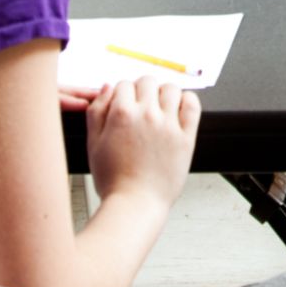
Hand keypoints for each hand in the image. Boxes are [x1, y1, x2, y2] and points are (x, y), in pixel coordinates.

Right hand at [85, 76, 198, 211]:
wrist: (135, 204)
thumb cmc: (112, 180)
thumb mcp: (93, 144)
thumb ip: (96, 112)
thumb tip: (106, 87)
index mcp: (122, 115)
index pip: (123, 84)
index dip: (121, 94)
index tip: (123, 106)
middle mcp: (147, 115)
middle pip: (148, 81)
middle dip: (141, 90)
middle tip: (140, 107)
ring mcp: (169, 125)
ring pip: (171, 88)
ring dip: (163, 94)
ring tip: (159, 109)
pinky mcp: (186, 137)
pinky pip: (192, 105)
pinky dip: (187, 101)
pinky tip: (178, 109)